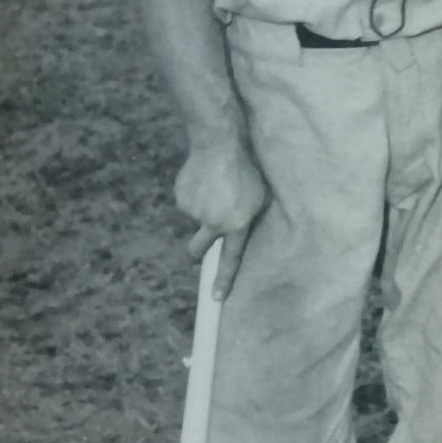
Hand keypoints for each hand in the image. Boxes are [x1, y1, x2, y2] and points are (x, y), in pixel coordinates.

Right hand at [174, 137, 268, 299]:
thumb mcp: (259, 198)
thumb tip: (238, 235)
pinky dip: (195, 195)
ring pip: (196, 219)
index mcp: (237, 224)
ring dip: (203, 209)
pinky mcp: (181, 199)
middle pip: (198, 250)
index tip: (216, 298)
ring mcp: (195, 212)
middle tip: (203, 242)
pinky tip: (204, 179)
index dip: (223, 280)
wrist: (220, 144)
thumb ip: (248, 220)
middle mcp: (214, 223)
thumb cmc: (247, 170)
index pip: (230, 259)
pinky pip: (189, 204)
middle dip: (198, 251)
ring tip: (216, 186)